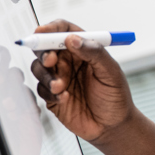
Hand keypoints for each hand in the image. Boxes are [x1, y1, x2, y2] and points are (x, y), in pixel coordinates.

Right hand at [29, 19, 135, 143]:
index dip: (51, 28)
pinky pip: (41, 89)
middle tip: (51, 61)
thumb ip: (94, 53)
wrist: (113, 126)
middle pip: (45, 47)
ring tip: (61, 87)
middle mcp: (69, 62)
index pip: (64, 31)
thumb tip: (72, 39)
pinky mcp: (52, 96)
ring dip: (47, 76)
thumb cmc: (116, 97)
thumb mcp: (111, 72)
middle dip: (44, 52)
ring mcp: (59, 78)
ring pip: (39, 68)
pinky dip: (50, 92)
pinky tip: (65, 99)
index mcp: (84, 50)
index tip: (43, 31)